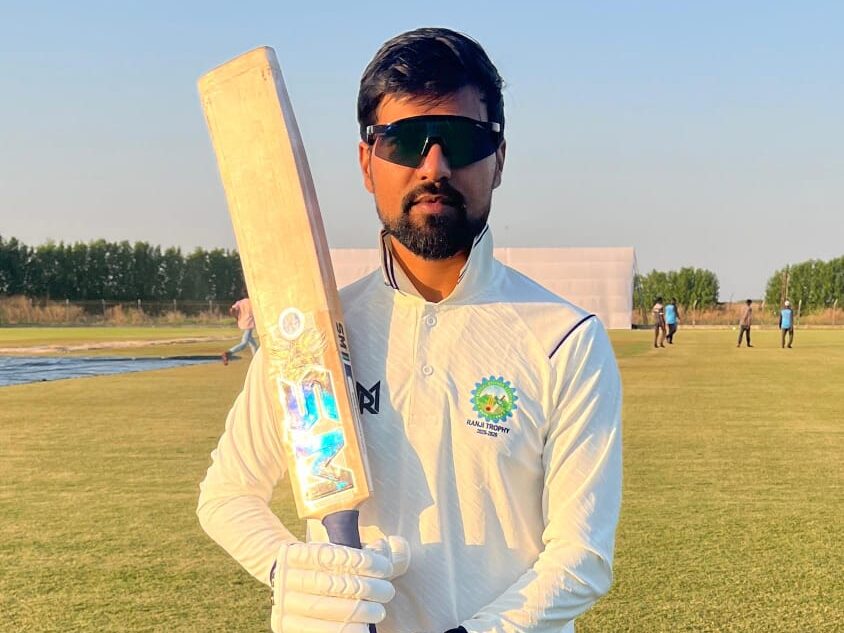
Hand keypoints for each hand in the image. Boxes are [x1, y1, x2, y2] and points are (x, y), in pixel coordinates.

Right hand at [271, 537, 409, 632]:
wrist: (285, 588)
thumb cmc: (320, 570)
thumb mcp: (333, 554)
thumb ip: (362, 554)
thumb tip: (399, 551)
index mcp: (297, 554)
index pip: (333, 555)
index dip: (362, 562)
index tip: (385, 567)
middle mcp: (286, 577)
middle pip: (330, 584)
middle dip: (364, 588)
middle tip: (387, 591)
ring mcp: (284, 603)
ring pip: (323, 609)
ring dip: (357, 612)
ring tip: (379, 611)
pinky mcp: (286, 625)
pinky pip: (317, 631)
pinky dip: (342, 631)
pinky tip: (362, 630)